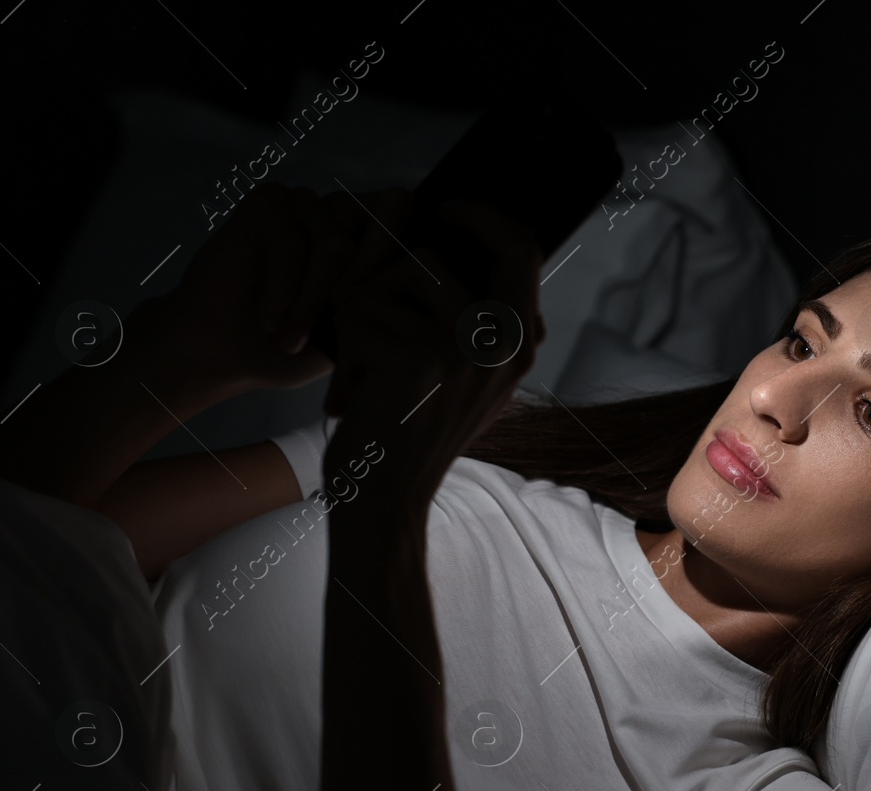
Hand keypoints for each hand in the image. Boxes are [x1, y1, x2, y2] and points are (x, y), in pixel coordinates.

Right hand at [131, 182, 412, 403]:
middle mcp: (347, 212)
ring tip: (291, 343)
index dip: (406, 269)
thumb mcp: (355, 341)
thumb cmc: (290, 352)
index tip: (386, 322)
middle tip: (345, 325)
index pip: (419, 227)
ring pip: (337, 245)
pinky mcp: (269, 202)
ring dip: (314, 303)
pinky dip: (283, 292)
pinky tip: (271, 324)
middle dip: (371, 278)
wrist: (220, 354)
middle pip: (392, 211)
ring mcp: (309, 203)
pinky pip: (292, 244)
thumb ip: (394, 318)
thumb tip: (455, 326)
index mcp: (376, 239)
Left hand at [321, 201, 544, 524]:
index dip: (487, 217)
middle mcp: (504, 344)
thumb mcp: (460, 378)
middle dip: (421, 242)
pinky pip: (366, 307)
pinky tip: (355, 390)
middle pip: (459, 249)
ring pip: (405, 270)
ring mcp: (465, 350)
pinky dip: (348, 346)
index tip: (451, 209)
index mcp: (520, 346)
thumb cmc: (408, 435)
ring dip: (370, 306)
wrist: (384, 501)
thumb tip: (457, 244)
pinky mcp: (418, 357)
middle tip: (397, 243)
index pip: (522, 251)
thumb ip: (474, 320)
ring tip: (368, 360)